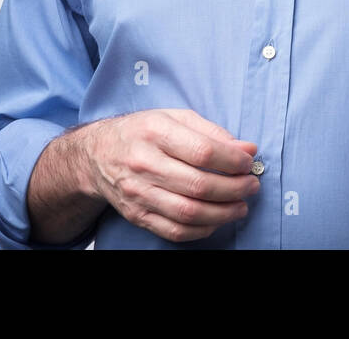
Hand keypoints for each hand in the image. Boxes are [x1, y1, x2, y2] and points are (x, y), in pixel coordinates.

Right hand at [80, 108, 259, 242]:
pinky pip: (174, 231)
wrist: (97, 154)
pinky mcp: (136, 215)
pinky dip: (201, 229)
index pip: (203, 151)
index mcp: (155, 132)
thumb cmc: (142, 132)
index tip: (248, 162)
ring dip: (223, 213)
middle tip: (251, 186)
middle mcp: (144, 164)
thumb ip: (212, 132)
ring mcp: (138, 193)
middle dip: (234, 188)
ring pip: (188, 212)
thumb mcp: (175, 117)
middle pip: (198, 185)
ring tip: (241, 206)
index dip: (233, 160)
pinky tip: (217, 220)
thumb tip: (247, 149)